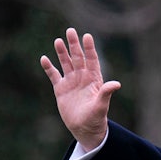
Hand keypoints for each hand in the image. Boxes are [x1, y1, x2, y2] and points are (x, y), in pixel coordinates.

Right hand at [40, 28, 120, 150]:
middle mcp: (82, 77)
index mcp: (94, 79)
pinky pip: (54, 75)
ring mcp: (71, 82)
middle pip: (77, 58)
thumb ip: (106, 93)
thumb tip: (116, 84)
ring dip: (62, 53)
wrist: (84, 129)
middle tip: (70, 31)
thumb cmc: (96, 118)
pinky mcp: (61, 89)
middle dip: (74, 45)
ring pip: (66, 63)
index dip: (89, 48)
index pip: (92, 60)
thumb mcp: (101, 106)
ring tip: (58, 41)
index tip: (87, 36)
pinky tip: (44, 59)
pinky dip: (49, 68)